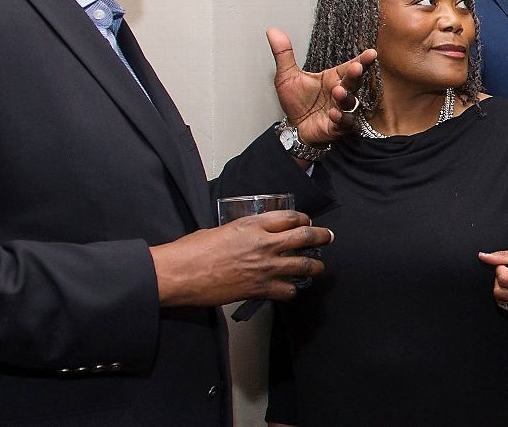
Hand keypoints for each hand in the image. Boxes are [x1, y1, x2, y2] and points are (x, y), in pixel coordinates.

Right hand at [150, 211, 332, 306]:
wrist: (179, 273)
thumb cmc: (192, 250)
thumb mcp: (222, 229)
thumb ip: (243, 231)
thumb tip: (251, 236)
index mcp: (253, 224)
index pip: (290, 217)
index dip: (303, 219)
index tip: (306, 222)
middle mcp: (264, 243)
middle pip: (305, 236)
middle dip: (321, 236)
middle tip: (328, 237)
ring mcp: (264, 267)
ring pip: (304, 265)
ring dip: (315, 266)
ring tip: (319, 267)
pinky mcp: (259, 289)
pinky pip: (288, 290)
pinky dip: (292, 290)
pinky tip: (290, 289)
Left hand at [268, 28, 376, 147]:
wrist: (294, 129)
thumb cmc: (297, 102)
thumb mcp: (287, 77)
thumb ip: (283, 54)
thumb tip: (273, 32)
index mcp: (333, 78)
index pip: (351, 66)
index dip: (362, 60)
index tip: (371, 53)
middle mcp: (340, 93)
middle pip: (353, 82)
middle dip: (356, 75)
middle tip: (356, 67)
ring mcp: (341, 110)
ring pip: (350, 102)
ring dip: (345, 97)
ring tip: (338, 92)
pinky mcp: (338, 127)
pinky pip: (345, 123)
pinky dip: (341, 118)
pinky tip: (333, 113)